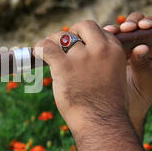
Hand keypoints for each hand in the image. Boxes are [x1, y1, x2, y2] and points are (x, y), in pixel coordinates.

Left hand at [33, 20, 129, 134]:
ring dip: (53, 42)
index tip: (79, 46)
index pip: (99, 31)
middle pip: (83, 26)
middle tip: (63, 45)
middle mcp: (99, 49)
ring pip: (62, 36)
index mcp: (115, 50)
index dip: (86, 37)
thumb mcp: (115, 77)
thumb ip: (105, 62)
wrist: (102, 123)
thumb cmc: (107, 106)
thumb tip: (86, 56)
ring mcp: (81, 57)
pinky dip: (39, 48)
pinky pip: (47, 47)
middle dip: (73, 32)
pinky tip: (36, 54)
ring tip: (48, 52)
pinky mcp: (64, 65)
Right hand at [104, 13, 151, 134]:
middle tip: (125, 28)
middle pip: (136, 26)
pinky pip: (103, 40)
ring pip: (119, 31)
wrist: (117, 112)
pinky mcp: (105, 53)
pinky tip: (96, 39)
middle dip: (130, 23)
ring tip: (109, 32)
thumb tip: (142, 47)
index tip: (143, 26)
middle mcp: (138, 46)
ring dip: (114, 29)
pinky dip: (100, 37)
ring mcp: (121, 49)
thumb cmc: (136, 101)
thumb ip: (143, 67)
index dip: (150, 24)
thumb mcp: (143, 85)